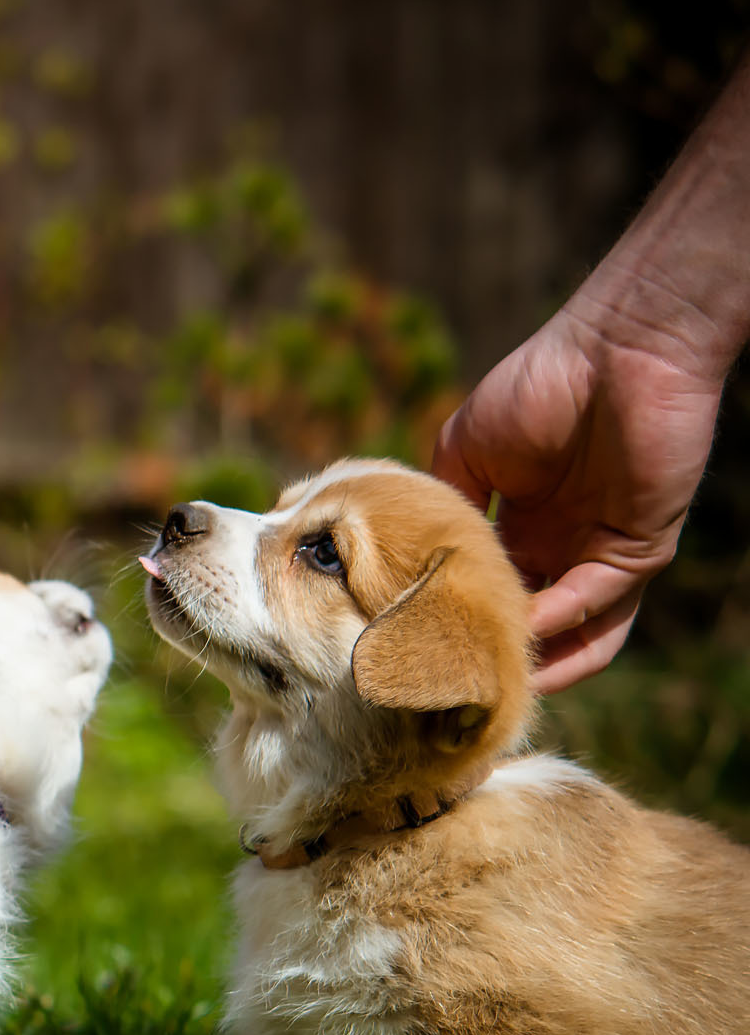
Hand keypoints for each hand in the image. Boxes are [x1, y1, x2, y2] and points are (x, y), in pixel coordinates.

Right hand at [431, 304, 724, 691]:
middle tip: (444, 686)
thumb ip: (435, 506)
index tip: (410, 650)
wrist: (619, 348)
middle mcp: (560, 549)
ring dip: (535, 662)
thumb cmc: (539, 385)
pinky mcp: (640, 550)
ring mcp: (601, 554)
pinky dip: (563, 626)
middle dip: (492, 657)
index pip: (487, 595)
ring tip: (487, 685)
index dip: (453, 623)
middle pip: (529, 626)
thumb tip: (394, 560)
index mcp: (519, 529)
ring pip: (573, 633)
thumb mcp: (461, 451)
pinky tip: (524, 636)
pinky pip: (601, 606)